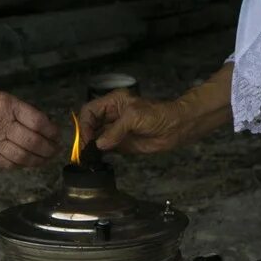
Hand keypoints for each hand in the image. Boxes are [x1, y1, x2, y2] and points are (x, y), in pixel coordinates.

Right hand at [0, 87, 58, 168]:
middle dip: (49, 148)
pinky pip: (9, 164)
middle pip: (32, 141)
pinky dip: (23, 165)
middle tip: (56, 150)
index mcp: (8, 107)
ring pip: (22, 156)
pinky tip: (30, 162)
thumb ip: (25, 113)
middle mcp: (1, 124)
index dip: (51, 131)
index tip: (57, 135)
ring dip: (39, 160)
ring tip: (47, 158)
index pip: (37, 122)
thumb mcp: (6, 99)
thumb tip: (47, 128)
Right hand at [80, 92, 194, 153]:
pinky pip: (105, 148)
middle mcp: (112, 115)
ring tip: (88, 155)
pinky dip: (99, 153)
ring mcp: (115, 130)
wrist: (175, 128)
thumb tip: (100, 143)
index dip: (85, 124)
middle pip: (90, 124)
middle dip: (85, 135)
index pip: (90, 110)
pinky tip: (96, 158)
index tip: (87, 137)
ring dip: (90, 146)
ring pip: (95, 137)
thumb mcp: (134, 117)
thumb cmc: (159, 115)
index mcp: (113, 102)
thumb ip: (116, 130)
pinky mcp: (121, 143)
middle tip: (84, 149)